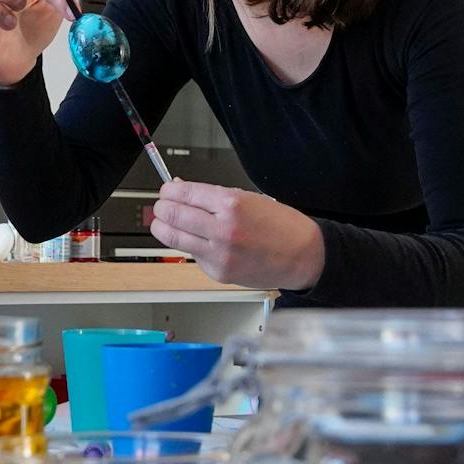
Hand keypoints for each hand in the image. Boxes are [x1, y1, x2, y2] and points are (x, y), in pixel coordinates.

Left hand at [150, 180, 324, 290]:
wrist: (303, 255)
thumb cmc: (281, 226)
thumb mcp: (249, 199)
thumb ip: (213, 197)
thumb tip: (183, 191)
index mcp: (231, 204)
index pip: (183, 193)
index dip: (169, 191)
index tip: (166, 191)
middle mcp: (223, 228)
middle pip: (172, 215)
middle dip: (161, 209)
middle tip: (161, 207)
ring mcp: (219, 253)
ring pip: (173, 238)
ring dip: (163, 228)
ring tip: (163, 224)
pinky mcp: (218, 272)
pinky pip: (193, 256)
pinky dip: (190, 247)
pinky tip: (200, 242)